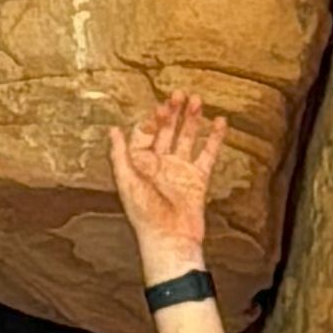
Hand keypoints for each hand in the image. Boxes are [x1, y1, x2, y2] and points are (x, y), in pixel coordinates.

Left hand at [108, 86, 226, 275]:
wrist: (170, 239)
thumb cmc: (144, 214)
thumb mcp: (127, 181)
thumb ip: (120, 155)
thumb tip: (112, 130)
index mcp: (141, 164)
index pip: (146, 133)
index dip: (152, 118)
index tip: (161, 106)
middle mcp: (160, 164)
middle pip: (167, 131)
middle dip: (173, 113)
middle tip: (180, 93)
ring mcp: (180, 170)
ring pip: (188, 138)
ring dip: (192, 120)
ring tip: (197, 100)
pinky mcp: (198, 178)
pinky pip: (208, 154)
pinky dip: (215, 138)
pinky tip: (220, 122)